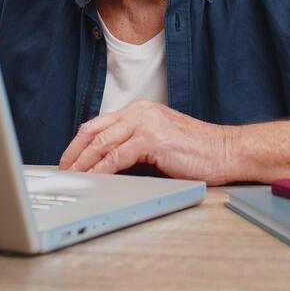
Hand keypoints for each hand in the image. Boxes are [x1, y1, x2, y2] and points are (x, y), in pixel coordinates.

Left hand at [58, 100, 233, 184]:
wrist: (226, 151)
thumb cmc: (196, 151)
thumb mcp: (158, 143)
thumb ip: (133, 147)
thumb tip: (106, 166)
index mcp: (140, 109)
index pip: (98, 124)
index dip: (79, 143)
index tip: (68, 160)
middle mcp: (139, 111)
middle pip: (94, 130)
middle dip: (74, 153)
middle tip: (63, 171)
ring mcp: (145, 122)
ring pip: (102, 143)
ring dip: (84, 163)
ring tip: (74, 178)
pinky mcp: (152, 138)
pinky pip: (117, 156)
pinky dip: (102, 170)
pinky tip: (94, 180)